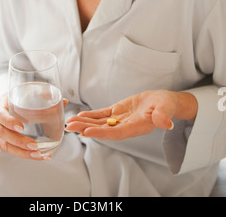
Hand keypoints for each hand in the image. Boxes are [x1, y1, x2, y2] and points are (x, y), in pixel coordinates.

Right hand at [0, 93, 67, 159]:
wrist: (8, 104)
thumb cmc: (18, 98)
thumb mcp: (27, 93)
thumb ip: (44, 95)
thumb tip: (64, 101)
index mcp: (1, 106)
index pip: (0, 114)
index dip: (9, 121)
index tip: (21, 127)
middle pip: (2, 133)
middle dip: (18, 141)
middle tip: (33, 145)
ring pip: (5, 145)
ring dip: (21, 152)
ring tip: (37, 154)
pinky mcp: (2, 142)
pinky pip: (10, 151)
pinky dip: (24, 155)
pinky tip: (37, 157)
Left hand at [65, 90, 197, 140]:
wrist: (164, 102)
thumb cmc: (166, 105)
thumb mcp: (166, 108)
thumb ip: (163, 116)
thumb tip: (166, 123)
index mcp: (136, 127)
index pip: (115, 133)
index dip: (100, 133)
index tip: (86, 133)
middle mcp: (125, 126)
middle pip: (102, 129)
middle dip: (85, 128)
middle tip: (70, 126)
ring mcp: (120, 119)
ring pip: (100, 123)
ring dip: (85, 123)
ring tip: (70, 122)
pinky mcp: (118, 112)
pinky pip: (102, 115)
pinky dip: (91, 115)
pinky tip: (81, 115)